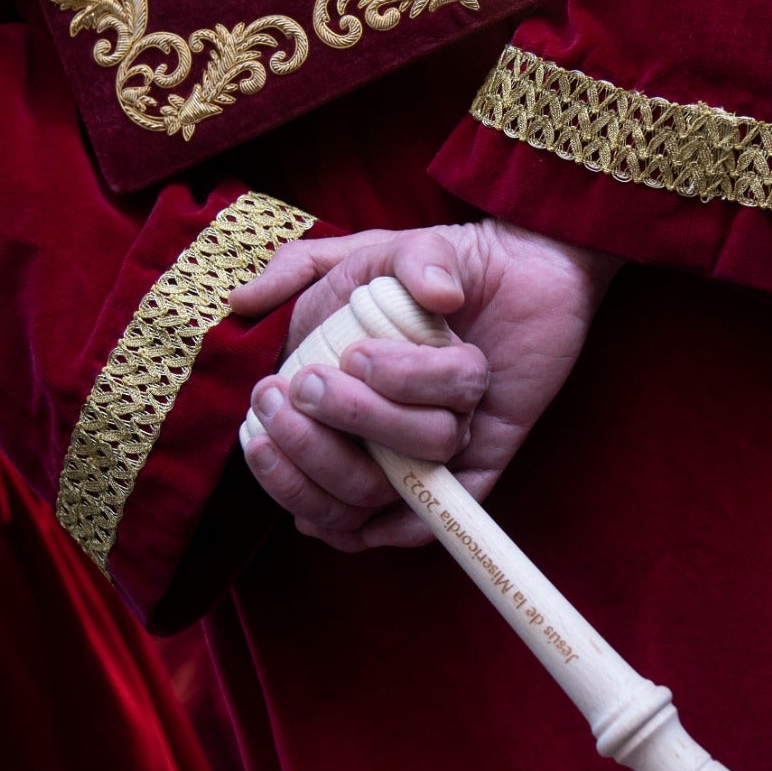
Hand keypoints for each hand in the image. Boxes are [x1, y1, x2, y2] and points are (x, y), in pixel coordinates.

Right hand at [230, 220, 620, 550]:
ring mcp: (427, 452)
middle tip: (308, 388)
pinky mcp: (482, 459)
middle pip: (340, 489)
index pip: (294, 469)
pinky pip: (440, 513)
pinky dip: (410, 517)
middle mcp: (381, 439)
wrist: (527, 260)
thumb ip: (298, 265)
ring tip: (365, 360)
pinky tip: (394, 475)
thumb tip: (244, 299)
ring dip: (376, 424)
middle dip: (317, 448)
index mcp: (340, 405)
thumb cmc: (442, 259)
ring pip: (389, 484)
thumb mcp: (363, 253)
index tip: (268, 401)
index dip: (277, 462)